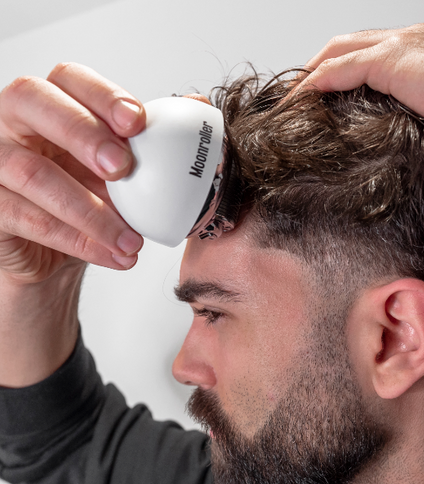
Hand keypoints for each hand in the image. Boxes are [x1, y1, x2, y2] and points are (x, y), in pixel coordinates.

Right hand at [0, 62, 144, 284]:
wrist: (61, 251)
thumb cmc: (91, 197)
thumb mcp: (123, 170)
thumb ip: (151, 140)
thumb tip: (197, 107)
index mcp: (53, 105)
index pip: (68, 78)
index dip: (102, 94)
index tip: (137, 122)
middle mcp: (14, 124)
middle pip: (33, 101)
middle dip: (83, 132)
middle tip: (123, 168)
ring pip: (33, 173)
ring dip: (92, 212)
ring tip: (133, 241)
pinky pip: (29, 220)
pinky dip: (80, 242)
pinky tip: (115, 256)